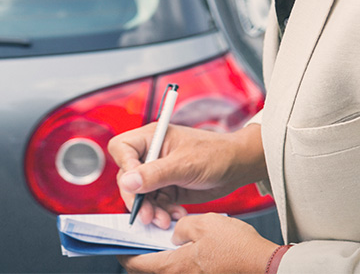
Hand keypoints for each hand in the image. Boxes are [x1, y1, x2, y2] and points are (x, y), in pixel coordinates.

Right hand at [108, 123, 264, 227]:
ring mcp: (158, 173)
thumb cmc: (215, 154)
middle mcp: (151, 154)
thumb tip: (127, 182)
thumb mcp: (184, 165)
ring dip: (150, 210)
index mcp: (152, 138)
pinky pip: (156, 204)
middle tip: (147, 216)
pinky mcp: (167, 188)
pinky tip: (176, 215)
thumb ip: (155, 174)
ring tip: (164, 220)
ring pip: (141, 195)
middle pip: (128, 177)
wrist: (237, 167)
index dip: (124, 167)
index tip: (135, 186)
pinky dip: (163, 212)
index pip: (122, 149)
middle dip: (137, 198)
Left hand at [119, 213, 276, 273]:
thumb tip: (175, 233)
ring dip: (162, 257)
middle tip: (142, 238)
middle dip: (142, 254)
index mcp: (173, 267)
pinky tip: (187, 245)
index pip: (135, 264)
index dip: (124, 251)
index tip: (119, 242)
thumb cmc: (237, 247)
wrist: (265, 266)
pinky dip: (179, 260)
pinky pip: (183, 271)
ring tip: (167, 237)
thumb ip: (181, 227)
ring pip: (168, 270)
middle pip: (149, 270)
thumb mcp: (204, 223)